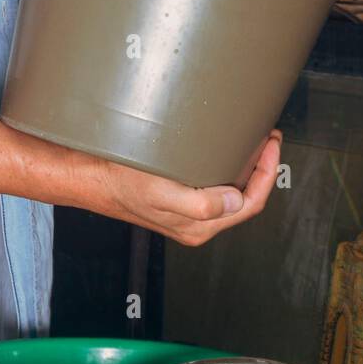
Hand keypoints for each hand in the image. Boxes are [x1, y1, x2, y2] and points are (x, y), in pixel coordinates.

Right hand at [92, 131, 280, 245]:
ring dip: (247, 167)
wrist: (92, 179)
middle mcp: (199, 223)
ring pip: (233, 192)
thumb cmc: (120, 184)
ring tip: (254, 141)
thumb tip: (234, 201)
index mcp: (200, 226)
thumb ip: (199, 204)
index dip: (267, 174)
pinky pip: (217, 186)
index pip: (250, 204)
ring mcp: (192, 212)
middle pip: (246, 199)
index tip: (270, 145)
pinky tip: (229, 150)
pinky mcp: (183, 199)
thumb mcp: (159, 192)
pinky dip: (230, 167)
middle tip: (267, 137)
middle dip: (262, 168)